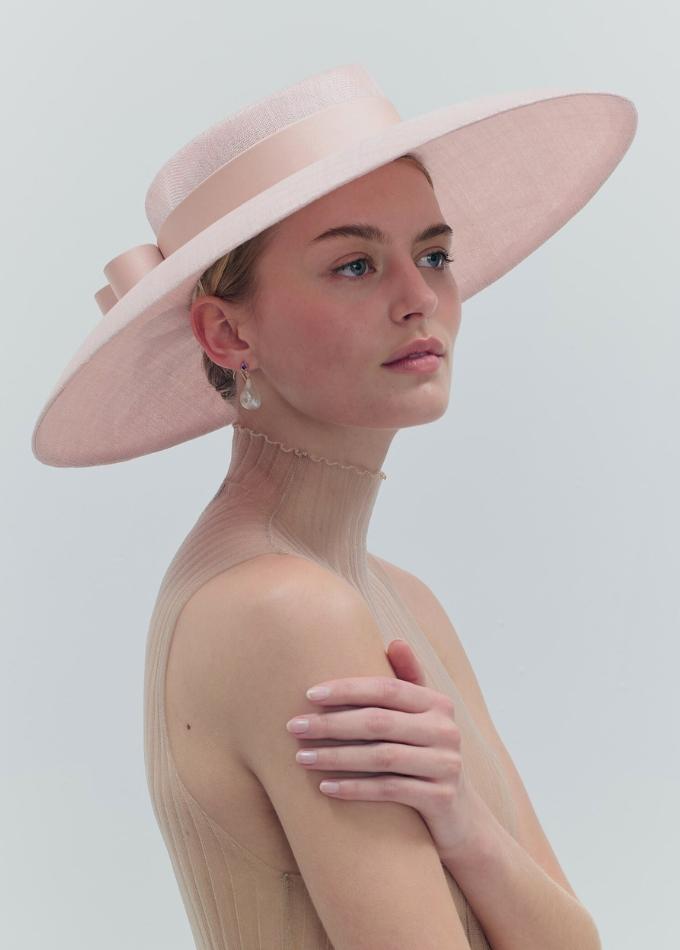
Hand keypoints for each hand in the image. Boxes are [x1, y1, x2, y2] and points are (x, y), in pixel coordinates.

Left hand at [286, 638, 489, 864]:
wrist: (460, 817)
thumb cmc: (426, 756)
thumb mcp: (423, 718)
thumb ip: (408, 681)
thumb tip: (395, 641)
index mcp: (438, 704)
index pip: (386, 688)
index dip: (347, 689)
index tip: (309, 695)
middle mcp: (446, 730)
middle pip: (378, 722)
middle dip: (331, 724)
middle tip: (294, 727)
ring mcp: (446, 765)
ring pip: (380, 757)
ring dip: (336, 757)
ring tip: (302, 758)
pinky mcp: (441, 799)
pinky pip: (389, 790)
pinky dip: (354, 789)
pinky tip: (325, 787)